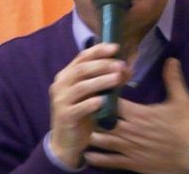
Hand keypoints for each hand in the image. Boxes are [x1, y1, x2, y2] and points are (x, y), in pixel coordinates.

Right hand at [49, 43, 130, 167]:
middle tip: (120, 64)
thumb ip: (105, 80)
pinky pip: (79, 108)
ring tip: (117, 78)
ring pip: (81, 87)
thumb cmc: (82, 113)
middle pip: (82, 69)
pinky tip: (103, 101)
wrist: (66, 141)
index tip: (115, 47)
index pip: (82, 57)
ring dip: (101, 81)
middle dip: (102, 65)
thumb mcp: (93, 94)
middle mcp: (61, 84)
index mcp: (66, 75)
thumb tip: (127, 68)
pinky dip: (92, 103)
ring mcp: (61, 100)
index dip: (98, 50)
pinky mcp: (65, 116)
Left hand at [86, 58, 188, 173]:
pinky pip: (109, 162)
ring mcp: (130, 149)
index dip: (103, 96)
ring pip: (102, 141)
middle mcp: (131, 131)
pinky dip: (97, 158)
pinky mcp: (133, 164)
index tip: (96, 90)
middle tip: (84, 109)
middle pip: (102, 121)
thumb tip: (171, 59)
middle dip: (92, 115)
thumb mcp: (182, 100)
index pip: (113, 102)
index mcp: (140, 113)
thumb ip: (173, 79)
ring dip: (92, 135)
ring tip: (83, 129)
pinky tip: (88, 154)